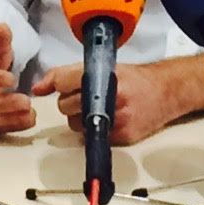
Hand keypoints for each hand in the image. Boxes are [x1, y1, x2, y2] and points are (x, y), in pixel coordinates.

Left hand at [32, 60, 183, 145]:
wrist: (164, 92)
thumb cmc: (133, 78)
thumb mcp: (104, 67)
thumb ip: (71, 74)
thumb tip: (39, 88)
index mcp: (103, 74)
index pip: (64, 80)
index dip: (54, 83)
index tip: (47, 88)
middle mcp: (108, 96)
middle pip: (65, 105)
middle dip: (70, 101)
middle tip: (86, 95)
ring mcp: (115, 119)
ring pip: (75, 125)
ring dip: (79, 118)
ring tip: (98, 108)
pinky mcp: (120, 137)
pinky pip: (90, 138)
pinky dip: (93, 130)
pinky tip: (108, 120)